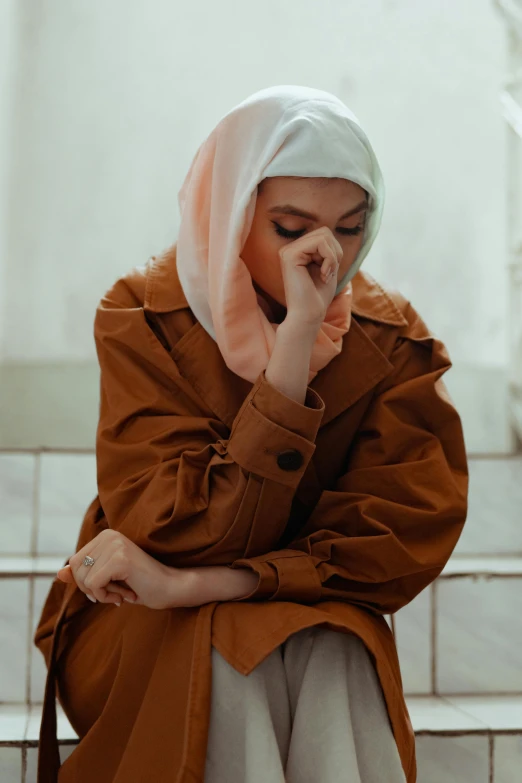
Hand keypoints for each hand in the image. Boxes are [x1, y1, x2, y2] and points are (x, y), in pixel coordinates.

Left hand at [56, 529, 188, 610]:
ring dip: (102, 594)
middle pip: (76, 570)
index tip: (110, 585)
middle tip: (117, 590)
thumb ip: (83, 574)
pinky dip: (107, 596)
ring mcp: (115, 545)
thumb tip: (59, 573)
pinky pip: (94, 585)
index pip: (74, 562)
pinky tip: (127, 593)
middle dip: (92, 588)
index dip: (87, 582)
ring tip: (124, 590)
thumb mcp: (107, 579)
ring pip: (84, 579)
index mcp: (105, 536)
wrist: (170, 588)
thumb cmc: (140, 584)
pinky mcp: (120, 559)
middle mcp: (108, 535)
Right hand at [279, 225, 342, 327]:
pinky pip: (320, 243)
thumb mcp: (327, 268)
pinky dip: (329, 259)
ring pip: (323, 235)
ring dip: (332, 257)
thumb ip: (327, 250)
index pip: (324, 235)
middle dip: (334, 253)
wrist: (308, 316)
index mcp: (296, 252)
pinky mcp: (290, 255)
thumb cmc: (317, 297)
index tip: (329, 272)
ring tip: (325, 275)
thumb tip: (331, 234)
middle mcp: (289, 249)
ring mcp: (287, 251)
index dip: (334, 251)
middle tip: (328, 273)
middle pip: (324, 232)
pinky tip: (323, 275)